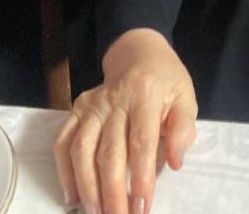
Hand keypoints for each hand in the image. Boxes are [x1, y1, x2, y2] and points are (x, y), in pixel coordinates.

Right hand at [53, 29, 197, 213]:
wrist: (138, 52)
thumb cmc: (165, 80)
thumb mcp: (185, 97)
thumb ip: (182, 128)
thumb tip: (175, 161)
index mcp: (145, 94)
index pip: (141, 143)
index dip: (141, 179)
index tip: (142, 209)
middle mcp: (114, 99)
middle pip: (109, 152)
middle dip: (113, 193)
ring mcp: (92, 105)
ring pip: (82, 150)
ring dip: (87, 187)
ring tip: (94, 213)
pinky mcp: (77, 109)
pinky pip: (63, 141)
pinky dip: (64, 171)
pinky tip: (71, 197)